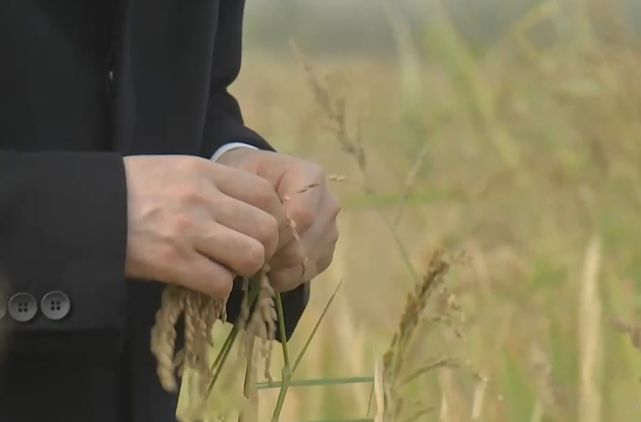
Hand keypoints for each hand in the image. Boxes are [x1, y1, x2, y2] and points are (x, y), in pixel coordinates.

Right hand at [123, 155, 286, 297]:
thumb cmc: (133, 187)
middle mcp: (203, 198)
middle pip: (267, 229)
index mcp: (206, 171)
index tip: (261, 231)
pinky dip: (219, 289)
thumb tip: (251, 212)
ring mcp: (189, 230)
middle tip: (248, 255)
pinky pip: (220, 283)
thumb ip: (215, 185)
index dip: (273, 218)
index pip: (266, 195)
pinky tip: (205, 282)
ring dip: (244, 270)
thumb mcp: (177, 169)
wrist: (84, 207)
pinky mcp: (172, 262)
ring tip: (227, 269)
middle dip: (264, 248)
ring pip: (251, 257)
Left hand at [217, 149, 340, 291]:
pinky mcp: (326, 251)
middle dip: (272, 255)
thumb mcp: (240, 178)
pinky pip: (308, 272)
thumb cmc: (244, 179)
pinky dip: (285, 277)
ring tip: (254, 261)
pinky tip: (267, 269)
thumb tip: (256, 240)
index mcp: (311, 178)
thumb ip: (249, 201)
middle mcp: (327, 204)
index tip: (248, 239)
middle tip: (246, 255)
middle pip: (303, 244)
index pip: (302, 215)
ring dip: (277, 268)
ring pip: (305, 262)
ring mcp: (329, 230)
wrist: (253, 185)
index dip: (274, 234)